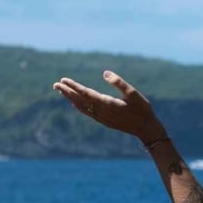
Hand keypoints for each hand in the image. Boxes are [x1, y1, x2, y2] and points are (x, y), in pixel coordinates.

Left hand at [52, 70, 166, 143]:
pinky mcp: (105, 121)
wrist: (146, 129)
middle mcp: (102, 112)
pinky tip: (75, 103)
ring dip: (71, 99)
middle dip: (67, 92)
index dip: (74, 87)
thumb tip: (105, 73)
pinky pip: (87, 113)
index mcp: (107, 104)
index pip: (86, 93)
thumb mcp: (133, 94)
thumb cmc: (142, 110)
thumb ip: (119, 83)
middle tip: (55, 84)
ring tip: (62, 91)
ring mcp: (102, 118)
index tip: (63, 80)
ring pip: (82, 107)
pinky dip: (79, 106)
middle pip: (80, 101)